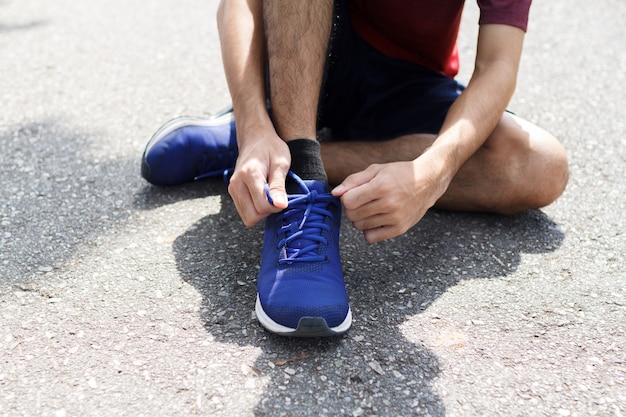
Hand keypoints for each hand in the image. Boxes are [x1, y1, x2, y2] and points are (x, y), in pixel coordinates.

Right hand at [228, 130, 290, 226]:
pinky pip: (245, 212)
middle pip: (252, 216)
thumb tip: (280, 206)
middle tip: (275, 196)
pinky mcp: (233, 192)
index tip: (282, 196)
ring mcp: (232, 189)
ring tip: (268, 194)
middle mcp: (236, 183)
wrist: (255, 138)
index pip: (262, 206)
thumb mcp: (281, 163)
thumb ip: (279, 186)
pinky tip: (261, 195)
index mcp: (249, 174)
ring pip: (247, 217)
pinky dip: (255, 209)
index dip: (276, 206)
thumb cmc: (271, 148)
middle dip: (267, 212)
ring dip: (261, 211)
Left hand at [332, 159, 448, 242]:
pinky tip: (376, 219)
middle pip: (352, 215)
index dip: (347, 197)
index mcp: (382, 186)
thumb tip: (335, 193)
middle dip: (352, 208)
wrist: (428, 181)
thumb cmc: (399, 174)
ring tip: (371, 208)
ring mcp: (395, 218)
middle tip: (362, 201)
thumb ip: (353, 181)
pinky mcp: (400, 229)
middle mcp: (389, 204)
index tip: (354, 193)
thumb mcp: (376, 170)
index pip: (348, 201)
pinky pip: (371, 238)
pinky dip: (369, 230)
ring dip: (360, 219)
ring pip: (359, 227)